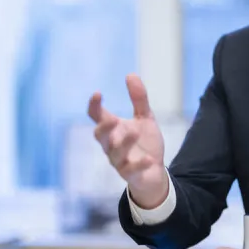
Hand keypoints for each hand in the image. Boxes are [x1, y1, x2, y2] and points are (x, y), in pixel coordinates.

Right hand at [88, 74, 167, 208]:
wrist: (153, 173)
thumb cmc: (144, 144)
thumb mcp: (145, 119)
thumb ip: (139, 99)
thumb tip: (130, 74)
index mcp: (113, 129)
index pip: (97, 116)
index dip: (94, 106)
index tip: (98, 93)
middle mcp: (111, 144)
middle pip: (100, 136)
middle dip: (104, 127)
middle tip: (111, 118)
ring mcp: (119, 160)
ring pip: (115, 153)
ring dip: (124, 143)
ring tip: (134, 132)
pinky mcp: (130, 174)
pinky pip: (131, 170)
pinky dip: (139, 164)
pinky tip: (148, 159)